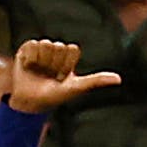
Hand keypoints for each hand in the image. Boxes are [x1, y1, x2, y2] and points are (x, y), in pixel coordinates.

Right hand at [6, 37, 120, 115]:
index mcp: (68, 57)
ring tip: (38, 72)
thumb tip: (119, 79)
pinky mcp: (26, 49)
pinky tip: (28, 67)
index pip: (73, 48)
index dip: (67, 64)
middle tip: (49, 75)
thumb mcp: (76, 88)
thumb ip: (96, 81)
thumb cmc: (54, 96)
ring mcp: (41, 49)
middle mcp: (56, 51)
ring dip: (42, 62)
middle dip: (54, 64)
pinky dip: (30, 58)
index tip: (63, 77)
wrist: (29, 102)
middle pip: (59, 46)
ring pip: (46, 45)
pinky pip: (33, 45)